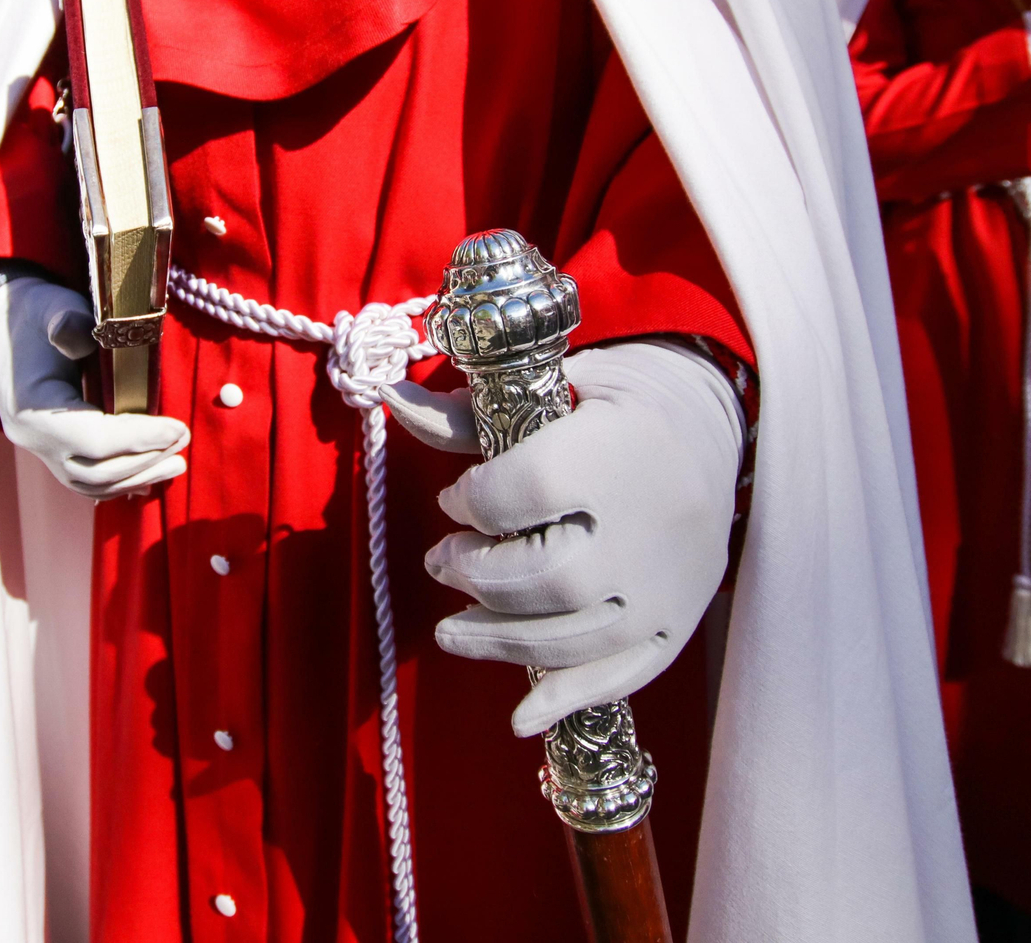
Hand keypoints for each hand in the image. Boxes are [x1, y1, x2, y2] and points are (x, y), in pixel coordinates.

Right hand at [0, 277, 188, 499]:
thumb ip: (69, 322)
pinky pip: (87, 480)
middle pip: (95, 471)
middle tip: (182, 440)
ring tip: (176, 463)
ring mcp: (40, 450)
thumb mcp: (50, 309)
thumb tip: (95, 335)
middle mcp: (32, 438)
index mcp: (31, 407)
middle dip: (145, 460)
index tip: (177, 428)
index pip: (92, 438)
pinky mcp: (52, 451)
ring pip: (92, 483)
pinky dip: (121, 481)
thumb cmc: (33, 317)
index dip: (138, 438)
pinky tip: (151, 473)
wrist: (3, 331)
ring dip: (138, 476)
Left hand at [381, 340, 740, 735]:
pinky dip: (566, 700)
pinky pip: (623, 675)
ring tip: (449, 630)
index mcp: (616, 451)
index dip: (471, 501)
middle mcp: (649, 525)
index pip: (525, 492)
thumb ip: (470, 416)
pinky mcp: (679, 623)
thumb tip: (392, 402)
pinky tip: (519, 718)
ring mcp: (668, 584)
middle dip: (477, 575)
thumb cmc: (612, 404)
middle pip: (547, 575)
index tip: (453, 501)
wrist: (713, 424)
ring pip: (573, 636)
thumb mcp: (550, 386)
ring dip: (497, 640)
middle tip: (441, 561)